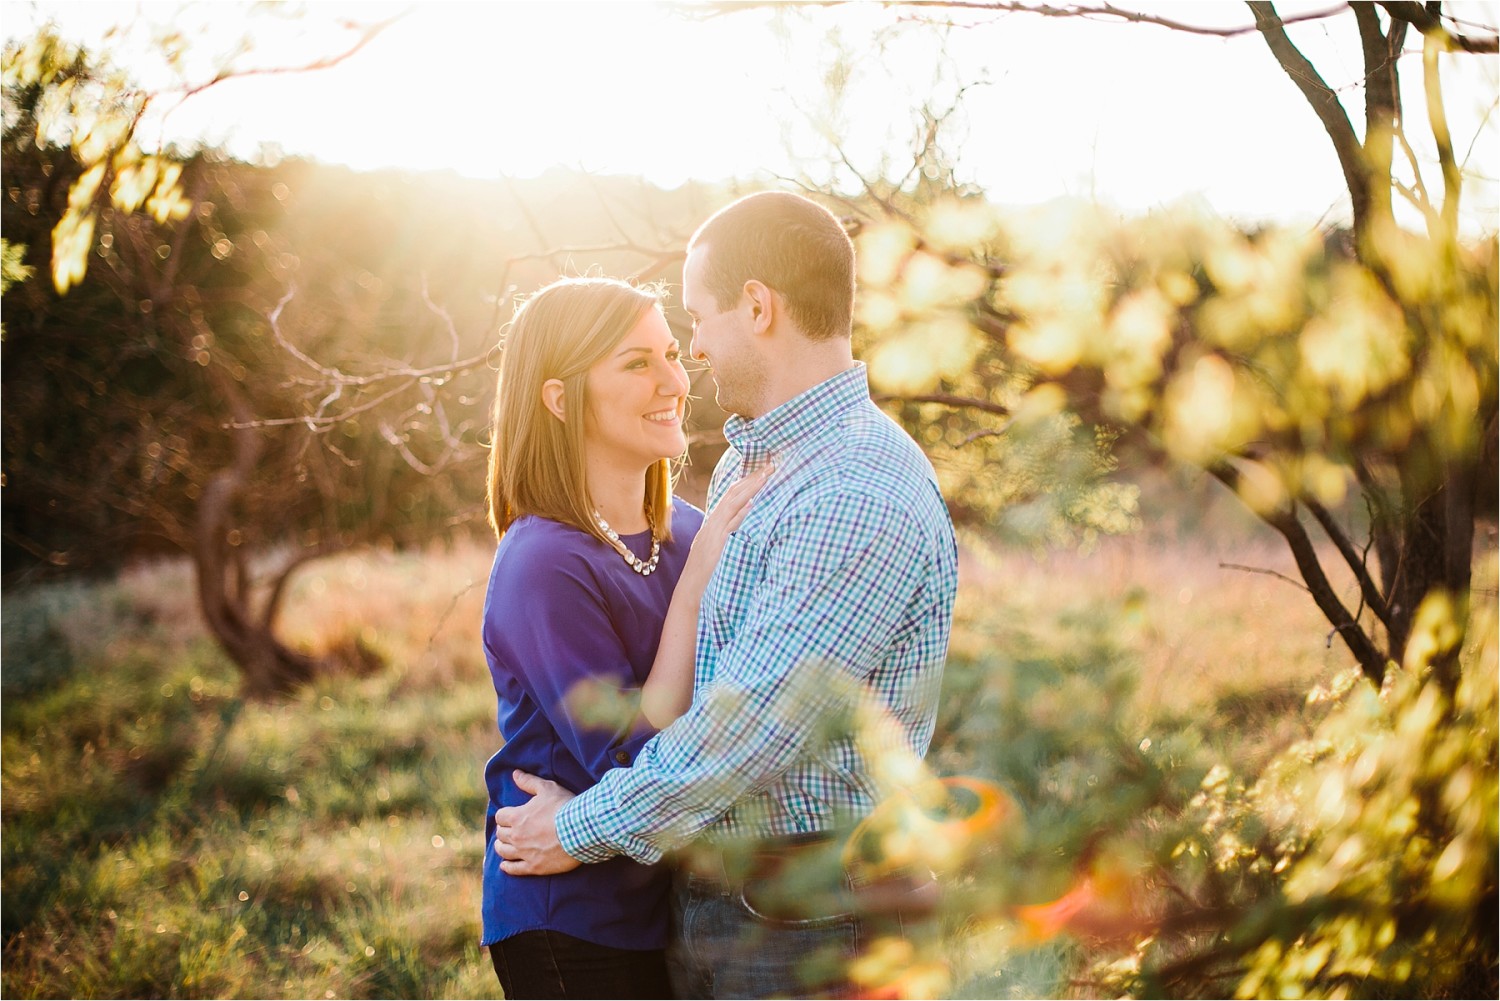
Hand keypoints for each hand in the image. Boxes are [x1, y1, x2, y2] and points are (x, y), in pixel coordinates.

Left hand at [493, 770, 581, 875]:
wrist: (582, 830)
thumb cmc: (565, 807)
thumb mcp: (548, 788)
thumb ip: (529, 782)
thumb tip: (515, 774)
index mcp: (517, 817)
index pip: (500, 816)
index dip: (503, 815)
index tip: (508, 816)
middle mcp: (517, 836)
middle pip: (501, 834)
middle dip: (503, 830)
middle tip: (507, 830)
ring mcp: (524, 853)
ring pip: (504, 851)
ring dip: (501, 847)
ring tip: (502, 845)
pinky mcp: (534, 866)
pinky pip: (514, 869)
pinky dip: (507, 867)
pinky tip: (505, 865)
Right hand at [682, 464, 772, 587]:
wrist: (689, 587)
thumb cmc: (704, 568)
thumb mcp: (719, 542)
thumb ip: (732, 524)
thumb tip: (748, 506)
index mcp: (714, 521)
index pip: (732, 494)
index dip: (747, 481)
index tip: (762, 470)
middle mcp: (712, 522)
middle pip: (733, 493)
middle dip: (752, 478)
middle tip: (770, 465)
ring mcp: (712, 531)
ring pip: (731, 503)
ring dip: (749, 489)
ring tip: (765, 476)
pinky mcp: (714, 542)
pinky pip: (727, 524)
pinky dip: (738, 512)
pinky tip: (750, 503)